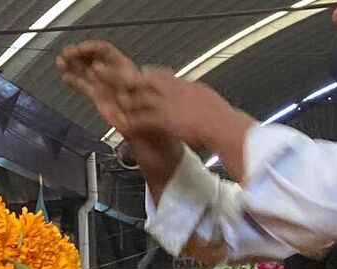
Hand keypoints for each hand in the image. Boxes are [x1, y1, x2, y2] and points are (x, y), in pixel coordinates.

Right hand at [58, 41, 144, 137]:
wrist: (143, 126)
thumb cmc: (144, 104)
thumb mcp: (133, 85)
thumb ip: (113, 76)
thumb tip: (94, 67)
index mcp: (122, 66)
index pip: (103, 50)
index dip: (89, 47)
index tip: (76, 49)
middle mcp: (111, 72)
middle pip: (92, 58)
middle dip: (77, 54)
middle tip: (64, 54)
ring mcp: (103, 84)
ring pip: (85, 70)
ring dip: (72, 65)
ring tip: (60, 63)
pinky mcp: (97, 97)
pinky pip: (83, 85)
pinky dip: (74, 80)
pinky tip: (65, 77)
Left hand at [113, 68, 253, 151]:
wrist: (223, 126)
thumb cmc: (220, 116)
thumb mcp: (206, 95)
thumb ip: (194, 92)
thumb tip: (193, 91)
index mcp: (183, 83)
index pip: (159, 73)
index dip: (146, 74)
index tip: (139, 73)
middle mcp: (172, 90)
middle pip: (142, 80)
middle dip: (126, 80)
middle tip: (114, 81)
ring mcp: (166, 103)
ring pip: (138, 99)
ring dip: (125, 103)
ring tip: (114, 105)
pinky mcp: (162, 119)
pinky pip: (140, 119)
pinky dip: (131, 123)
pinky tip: (123, 126)